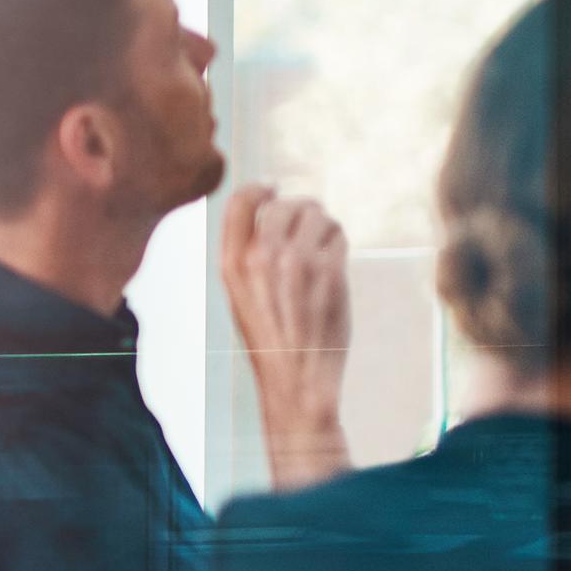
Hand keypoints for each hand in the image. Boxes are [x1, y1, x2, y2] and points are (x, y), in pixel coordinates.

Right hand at [221, 183, 353, 487]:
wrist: (297, 381)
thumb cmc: (272, 339)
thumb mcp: (242, 295)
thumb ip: (251, 253)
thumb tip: (277, 208)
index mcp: (232, 263)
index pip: (240, 200)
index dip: (261, 189)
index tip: (274, 190)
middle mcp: (261, 256)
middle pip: (285, 203)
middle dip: (300, 209)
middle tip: (309, 226)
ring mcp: (297, 261)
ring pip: (316, 214)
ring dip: (323, 226)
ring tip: (321, 251)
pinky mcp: (330, 270)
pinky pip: (337, 234)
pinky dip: (337, 243)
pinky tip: (333, 265)